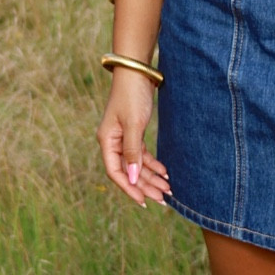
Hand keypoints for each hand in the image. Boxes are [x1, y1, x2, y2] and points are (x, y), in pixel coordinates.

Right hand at [98, 72, 171, 207]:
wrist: (137, 73)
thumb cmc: (132, 96)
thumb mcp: (134, 125)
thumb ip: (133, 152)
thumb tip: (131, 178)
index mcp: (107, 141)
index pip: (116, 172)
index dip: (129, 188)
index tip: (144, 201)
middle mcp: (113, 142)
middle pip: (128, 171)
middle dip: (145, 186)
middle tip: (163, 199)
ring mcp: (123, 138)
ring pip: (136, 164)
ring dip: (151, 177)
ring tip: (167, 189)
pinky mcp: (134, 133)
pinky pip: (142, 154)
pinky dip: (153, 164)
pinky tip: (165, 172)